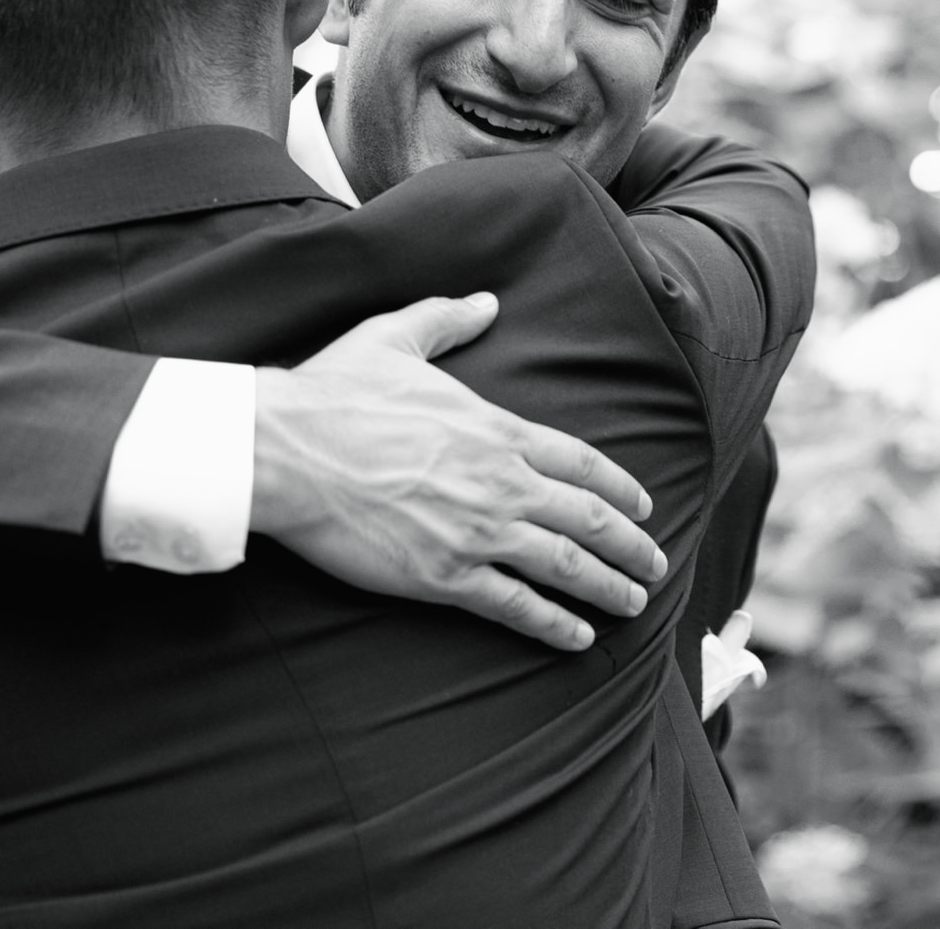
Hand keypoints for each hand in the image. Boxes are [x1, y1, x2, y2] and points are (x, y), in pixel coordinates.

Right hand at [249, 293, 667, 650]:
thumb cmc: (334, 394)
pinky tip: (577, 638)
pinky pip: (514, 606)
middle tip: (654, 564)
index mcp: (497, 429)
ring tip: (632, 604)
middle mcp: (501, 482)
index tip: (643, 506)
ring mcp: (477, 531)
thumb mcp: (395, 336)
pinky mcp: (443, 575)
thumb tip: (485, 302)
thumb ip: (447, 319)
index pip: (582, 462)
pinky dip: (553, 624)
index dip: (619, 488)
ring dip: (607, 587)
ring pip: (564, 566)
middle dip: (629, 545)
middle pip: (588, 518)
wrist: (285, 451)